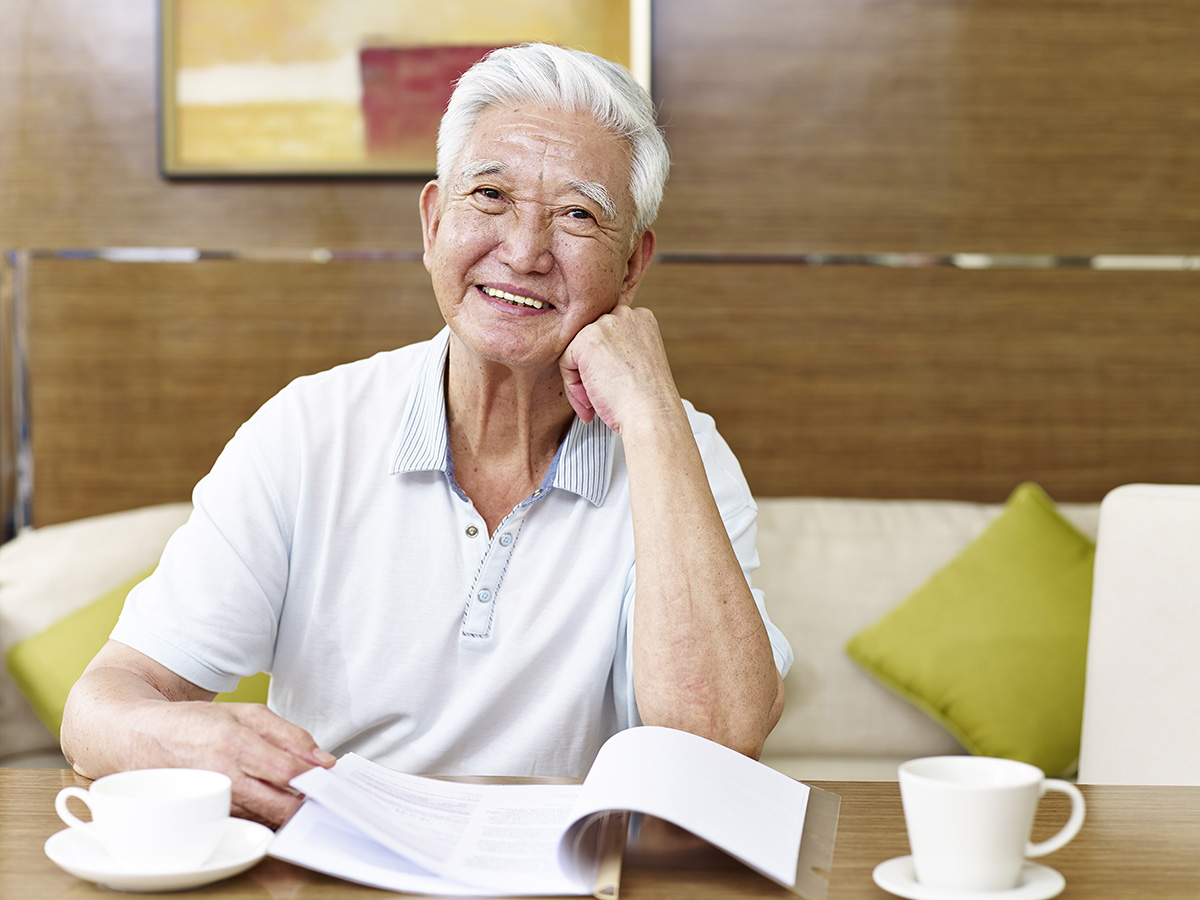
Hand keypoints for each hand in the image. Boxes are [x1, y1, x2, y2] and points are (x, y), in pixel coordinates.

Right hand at [131, 700, 334, 826]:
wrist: (139, 738)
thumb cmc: (195, 722)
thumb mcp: (246, 712)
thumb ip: (289, 734)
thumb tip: (323, 760)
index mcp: (235, 744)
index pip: (287, 771)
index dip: (314, 776)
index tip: (330, 775)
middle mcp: (223, 777)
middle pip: (279, 806)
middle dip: (305, 802)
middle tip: (318, 793)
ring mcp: (212, 801)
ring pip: (265, 819)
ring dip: (286, 811)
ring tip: (295, 794)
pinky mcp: (204, 817)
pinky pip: (246, 822)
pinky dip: (263, 816)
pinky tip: (270, 801)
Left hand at [558, 301, 681, 433]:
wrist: (651, 414)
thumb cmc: (648, 400)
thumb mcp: (639, 364)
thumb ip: (619, 351)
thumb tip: (594, 358)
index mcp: (642, 319)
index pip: (609, 336)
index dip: (606, 365)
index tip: (611, 387)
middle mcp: (625, 315)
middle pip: (592, 342)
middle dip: (591, 372)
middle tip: (599, 399)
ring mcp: (605, 325)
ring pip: (577, 352)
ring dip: (581, 381)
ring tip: (593, 405)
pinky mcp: (586, 340)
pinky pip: (566, 362)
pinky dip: (573, 387)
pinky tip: (589, 402)